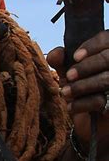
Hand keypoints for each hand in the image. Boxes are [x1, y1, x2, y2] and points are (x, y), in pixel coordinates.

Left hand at [47, 31, 108, 155]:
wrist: (88, 122)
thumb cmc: (80, 89)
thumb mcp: (67, 71)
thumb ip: (61, 60)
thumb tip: (56, 53)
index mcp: (107, 51)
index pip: (106, 38)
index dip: (91, 46)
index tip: (74, 56)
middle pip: (108, 58)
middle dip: (85, 67)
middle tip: (68, 76)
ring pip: (107, 79)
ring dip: (82, 86)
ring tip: (64, 92)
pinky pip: (102, 101)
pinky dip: (83, 104)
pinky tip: (70, 107)